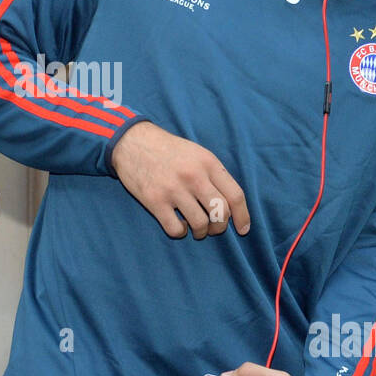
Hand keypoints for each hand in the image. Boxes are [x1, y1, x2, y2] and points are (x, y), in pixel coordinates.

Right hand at [111, 121, 248, 237]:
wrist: (133, 142)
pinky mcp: (154, 201)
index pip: (235, 195)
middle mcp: (193, 176)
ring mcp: (173, 189)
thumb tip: (231, 204)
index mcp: (208, 163)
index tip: (242, 229)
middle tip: (214, 229)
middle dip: (220, 227)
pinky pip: (175, 229)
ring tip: (196, 229)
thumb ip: (214, 174)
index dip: (242, 216)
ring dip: (201, 233)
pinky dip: (180, 232)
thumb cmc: (169, 150)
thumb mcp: (197, 153)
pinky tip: (179, 225)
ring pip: (200, 224)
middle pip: (220, 213)